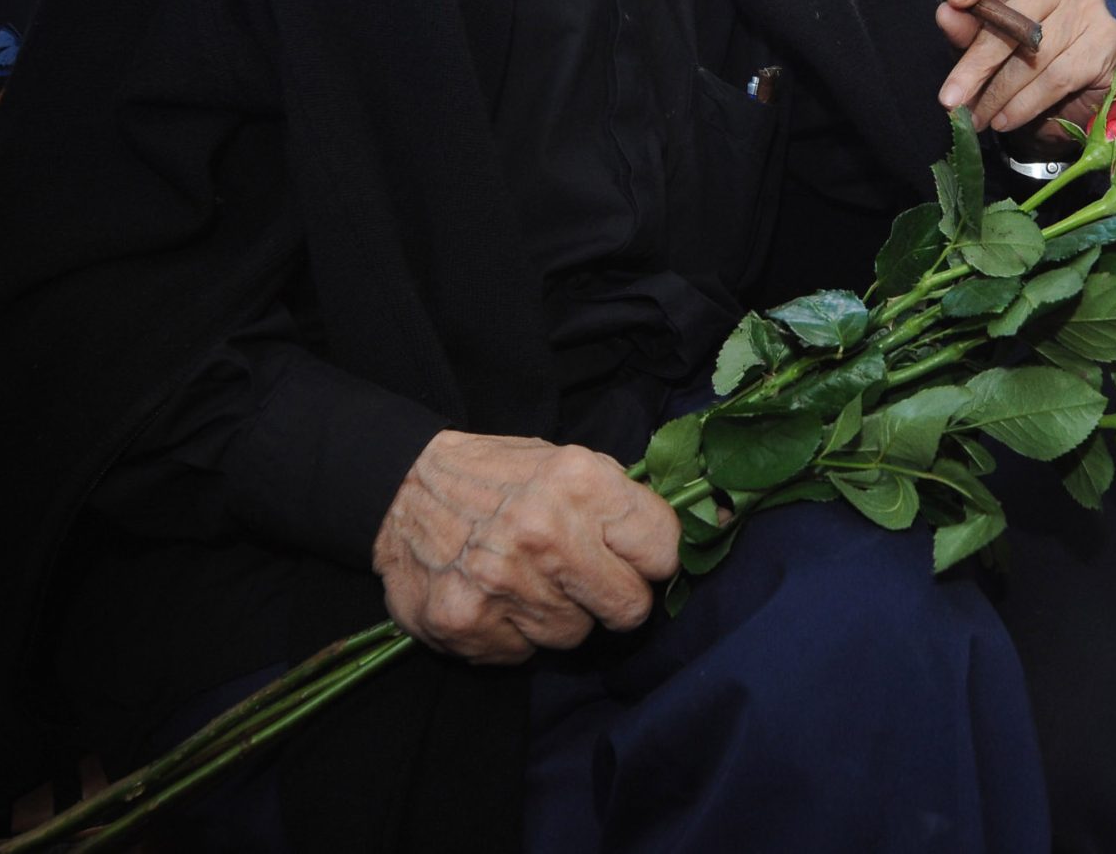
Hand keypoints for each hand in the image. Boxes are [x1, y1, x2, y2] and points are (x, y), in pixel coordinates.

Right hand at [370, 431, 679, 664]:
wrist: (401, 487)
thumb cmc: (501, 476)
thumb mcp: (568, 462)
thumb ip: (624, 504)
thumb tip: (715, 525)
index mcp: (580, 482)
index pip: (664, 550)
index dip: (652, 559)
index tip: (632, 558)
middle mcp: (545, 533)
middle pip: (630, 608)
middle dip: (614, 598)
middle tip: (583, 577)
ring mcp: (504, 583)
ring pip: (576, 636)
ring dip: (559, 615)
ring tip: (526, 578)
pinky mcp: (467, 624)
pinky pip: (525, 654)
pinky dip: (514, 633)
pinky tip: (494, 597)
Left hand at [936, 0, 1115, 137]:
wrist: (1070, 88)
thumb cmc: (1018, 54)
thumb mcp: (983, 41)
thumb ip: (966, 29)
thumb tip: (946, 16)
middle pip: (1013, 19)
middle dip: (977, 66)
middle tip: (951, 99)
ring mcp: (1089, 7)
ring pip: (1035, 57)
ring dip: (999, 95)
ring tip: (977, 118)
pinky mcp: (1108, 39)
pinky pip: (1058, 78)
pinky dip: (1026, 104)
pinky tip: (1006, 119)